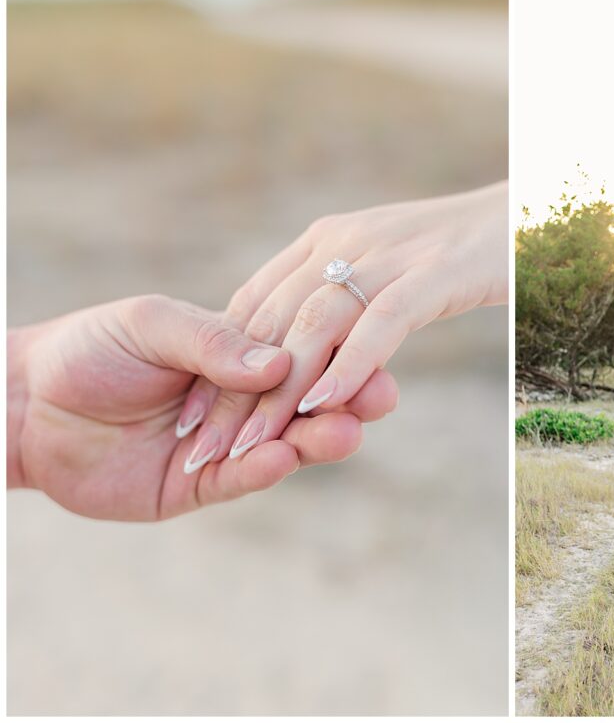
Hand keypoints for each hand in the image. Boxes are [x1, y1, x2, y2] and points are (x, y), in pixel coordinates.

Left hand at [8, 295, 398, 520]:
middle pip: (306, 403)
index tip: (375, 355)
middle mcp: (240, 400)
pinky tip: (285, 457)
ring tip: (346, 433)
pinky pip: (242, 478)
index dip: (336, 358)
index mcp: (236, 355)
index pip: (299, 357)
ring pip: (285, 444)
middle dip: (345, 401)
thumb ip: (212, 341)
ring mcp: (224, 445)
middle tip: (380, 399)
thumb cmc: (90, 349)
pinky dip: (266, 468)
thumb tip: (279, 360)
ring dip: (318, 439)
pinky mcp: (199, 486)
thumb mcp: (152, 325)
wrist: (26, 404)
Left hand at [177, 181, 506, 472]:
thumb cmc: (457, 254)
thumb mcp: (384, 270)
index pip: (254, 304)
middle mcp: (344, 241)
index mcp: (326, 239)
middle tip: (205, 447)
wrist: (526, 212)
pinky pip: (381, 322)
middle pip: (272, 320)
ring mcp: (389, 255)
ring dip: (279, 391)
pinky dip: (349, 364)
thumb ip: (342, 300)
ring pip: (315, 325)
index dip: (219, 363)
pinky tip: (324, 405)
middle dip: (233, 389)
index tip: (196, 417)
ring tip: (250, 444)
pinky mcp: (434, 273)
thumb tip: (303, 353)